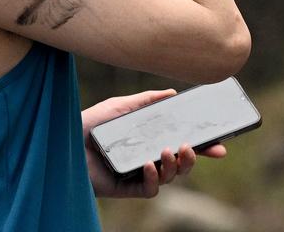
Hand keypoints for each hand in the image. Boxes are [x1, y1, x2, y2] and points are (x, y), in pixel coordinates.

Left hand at [81, 88, 228, 198]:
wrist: (64, 140)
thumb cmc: (91, 123)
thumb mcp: (120, 106)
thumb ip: (146, 100)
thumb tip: (172, 93)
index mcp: (150, 141)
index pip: (182, 145)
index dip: (203, 147)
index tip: (220, 145)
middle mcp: (148, 158)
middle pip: (182, 165)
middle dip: (194, 158)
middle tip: (193, 147)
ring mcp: (139, 175)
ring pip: (170, 178)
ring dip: (175, 165)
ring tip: (168, 150)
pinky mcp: (127, 187)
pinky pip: (150, 190)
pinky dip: (153, 177)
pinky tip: (148, 164)